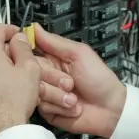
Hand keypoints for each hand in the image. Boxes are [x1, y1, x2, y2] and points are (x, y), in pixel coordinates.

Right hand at [33, 23, 125, 137]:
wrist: (109, 108)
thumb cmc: (98, 78)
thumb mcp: (79, 54)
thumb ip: (54, 42)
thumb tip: (34, 27)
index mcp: (53, 59)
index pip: (30, 52)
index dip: (28, 55)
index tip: (35, 57)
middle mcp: (47, 75)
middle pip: (31, 72)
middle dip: (53, 78)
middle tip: (70, 83)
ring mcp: (47, 93)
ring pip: (36, 91)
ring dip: (58, 95)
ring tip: (74, 98)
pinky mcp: (48, 111)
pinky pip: (43, 107)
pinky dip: (60, 107)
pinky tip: (73, 108)